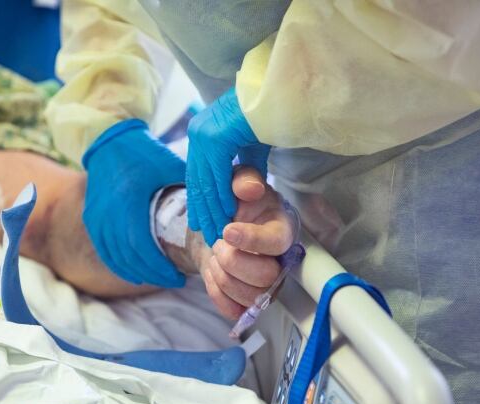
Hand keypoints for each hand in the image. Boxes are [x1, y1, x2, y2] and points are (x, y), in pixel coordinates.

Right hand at [83, 119, 185, 287]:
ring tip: (160, 277)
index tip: (180, 277)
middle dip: (154, 274)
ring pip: (116, 258)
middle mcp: (108, 215)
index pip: (143, 248)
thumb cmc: (143, 151)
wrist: (108, 139)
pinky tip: (137, 274)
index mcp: (129, 203)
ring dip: (139, 273)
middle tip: (175, 281)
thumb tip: (218, 207)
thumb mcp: (169, 165)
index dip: (160, 268)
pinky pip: (105, 251)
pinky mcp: (91, 219)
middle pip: (130, 258)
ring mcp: (96, 218)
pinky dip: (121, 266)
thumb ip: (191, 187)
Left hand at [186, 88, 270, 245]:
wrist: (281, 92)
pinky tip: (228, 214)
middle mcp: (198, 132)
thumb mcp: (253, 146)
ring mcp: (204, 134)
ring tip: (219, 231)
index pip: (198, 174)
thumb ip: (245, 167)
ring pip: (206, 182)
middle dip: (204, 211)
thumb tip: (243, 189)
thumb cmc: (271, 115)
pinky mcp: (216, 138)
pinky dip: (222, 197)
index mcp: (202, 132)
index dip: (200, 201)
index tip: (203, 223)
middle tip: (209, 235)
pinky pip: (217, 176)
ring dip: (213, 210)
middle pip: (198, 181)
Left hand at [194, 167, 294, 319]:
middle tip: (218, 243)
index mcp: (282, 228)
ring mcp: (266, 285)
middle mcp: (280, 261)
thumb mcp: (238, 182)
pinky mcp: (249, 300)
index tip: (227, 231)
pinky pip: (234, 309)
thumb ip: (244, 180)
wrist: (216, 224)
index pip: (277, 242)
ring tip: (215, 255)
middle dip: (233, 261)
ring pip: (250, 297)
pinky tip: (213, 272)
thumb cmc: (235, 203)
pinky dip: (216, 291)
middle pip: (266, 277)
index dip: (252, 240)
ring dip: (222, 276)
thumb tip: (249, 188)